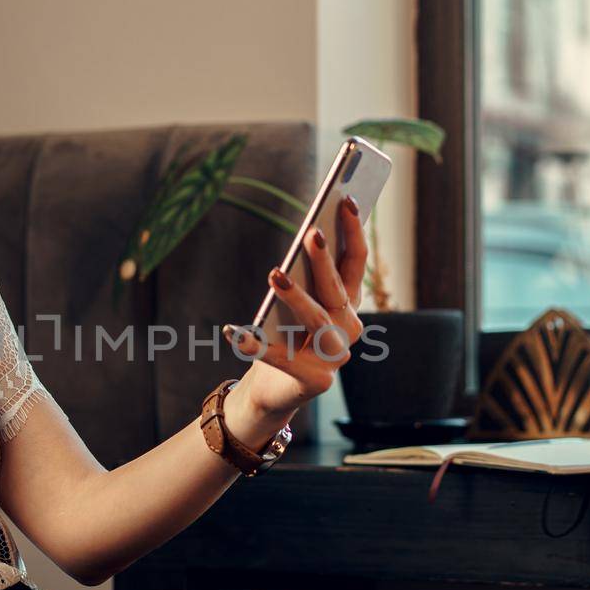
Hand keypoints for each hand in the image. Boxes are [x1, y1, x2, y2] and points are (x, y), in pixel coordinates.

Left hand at [226, 195, 368, 421]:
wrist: (274, 389)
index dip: (354, 231)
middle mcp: (348, 330)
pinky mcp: (313, 381)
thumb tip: (309, 235)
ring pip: (317, 320)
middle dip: (325, 261)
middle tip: (312, 232)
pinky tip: (234, 331)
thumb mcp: (296, 301)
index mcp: (348, 304)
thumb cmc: (285, 335)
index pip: (356, 262)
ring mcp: (334, 357)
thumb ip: (305, 275)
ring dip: (297, 297)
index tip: (347, 200)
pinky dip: (254, 345)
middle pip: (337, 289)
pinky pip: (280, 358)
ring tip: (275, 274)